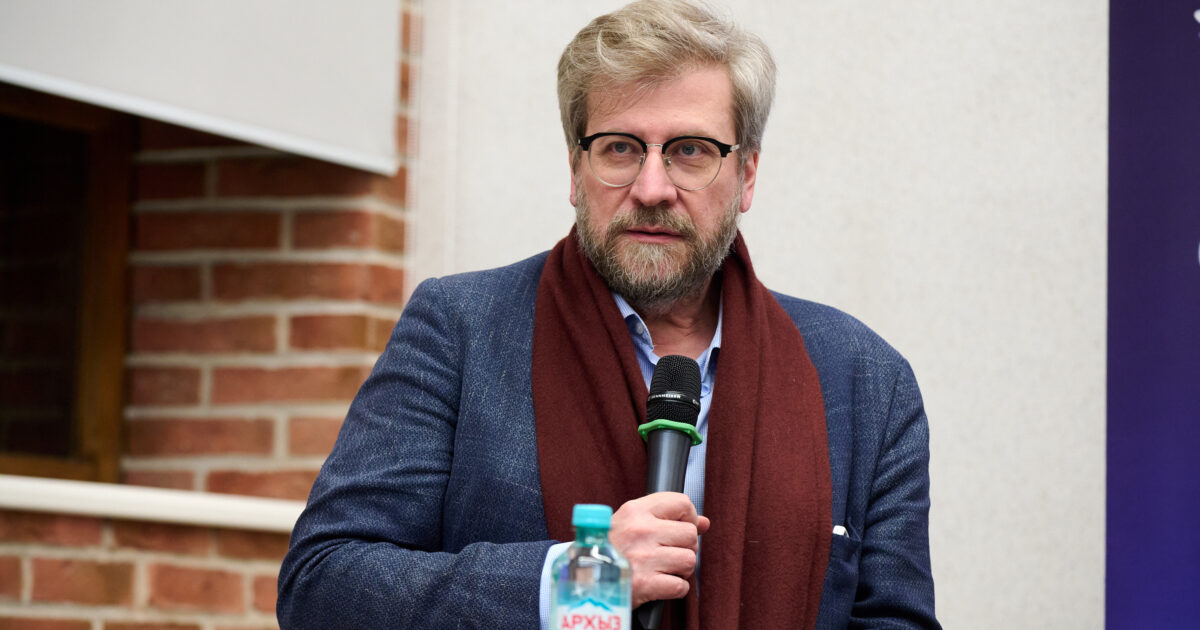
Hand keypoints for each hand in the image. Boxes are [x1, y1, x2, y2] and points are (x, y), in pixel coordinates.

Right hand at [609, 492, 710, 607]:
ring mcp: (644, 558)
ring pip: (690, 560)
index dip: (689, 517)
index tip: (680, 527)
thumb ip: (666, 518)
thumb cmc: (608, 548)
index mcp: (635, 512)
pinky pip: (681, 586)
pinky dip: (674, 588)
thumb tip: (704, 522)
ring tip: (663, 568)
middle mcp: (641, 531)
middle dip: (684, 546)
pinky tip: (660, 584)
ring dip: (681, 569)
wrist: (582, 578)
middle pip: (690, 534)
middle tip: (668, 552)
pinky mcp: (645, 584)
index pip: (682, 503)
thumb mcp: (630, 522)